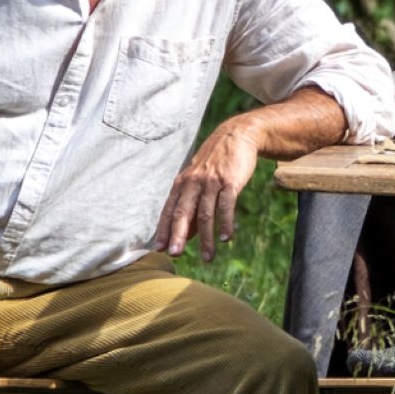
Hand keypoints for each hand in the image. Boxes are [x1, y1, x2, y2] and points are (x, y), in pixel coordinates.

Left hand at [152, 117, 261, 261]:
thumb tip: (185, 235)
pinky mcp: (229, 182)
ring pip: (205, 213)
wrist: (236, 136)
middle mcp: (193, 183)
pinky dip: (225, 222)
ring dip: (206, 238)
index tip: (158, 248)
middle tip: (174, 254)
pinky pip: (226, 205)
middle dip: (177, 235)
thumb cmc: (215, 164)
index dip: (164, 229)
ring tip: (207, 257)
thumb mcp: (198, 181)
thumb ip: (191, 206)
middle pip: (183, 212)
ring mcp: (211, 182)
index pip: (170, 210)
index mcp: (182, 183)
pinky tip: (226, 238)